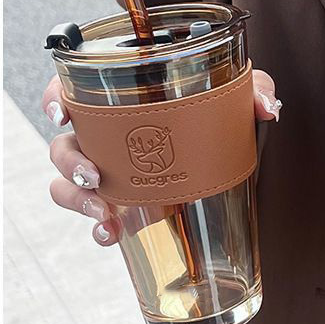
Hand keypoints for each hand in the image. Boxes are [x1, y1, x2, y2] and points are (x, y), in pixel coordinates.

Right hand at [41, 68, 280, 246]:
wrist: (226, 164)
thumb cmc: (218, 118)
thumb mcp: (235, 101)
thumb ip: (254, 93)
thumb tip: (268, 108)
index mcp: (122, 100)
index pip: (72, 88)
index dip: (56, 97)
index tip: (61, 113)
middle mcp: (105, 135)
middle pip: (63, 143)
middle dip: (69, 161)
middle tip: (95, 176)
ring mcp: (108, 171)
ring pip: (67, 183)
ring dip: (75, 198)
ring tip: (103, 214)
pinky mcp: (120, 202)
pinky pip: (92, 215)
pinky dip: (96, 227)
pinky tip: (110, 235)